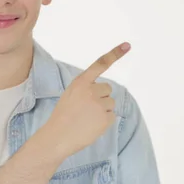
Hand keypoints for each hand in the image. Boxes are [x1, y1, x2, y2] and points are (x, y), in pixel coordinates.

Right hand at [44, 42, 130, 156]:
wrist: (57, 137)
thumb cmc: (63, 116)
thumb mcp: (70, 94)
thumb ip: (85, 88)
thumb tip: (104, 90)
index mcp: (80, 82)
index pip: (99, 64)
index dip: (114, 54)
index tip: (127, 45)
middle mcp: (91, 90)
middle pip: (107, 89)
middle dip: (101, 97)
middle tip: (86, 109)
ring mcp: (99, 104)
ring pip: (110, 103)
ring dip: (102, 110)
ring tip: (86, 118)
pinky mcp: (105, 118)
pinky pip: (111, 116)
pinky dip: (104, 122)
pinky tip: (91, 126)